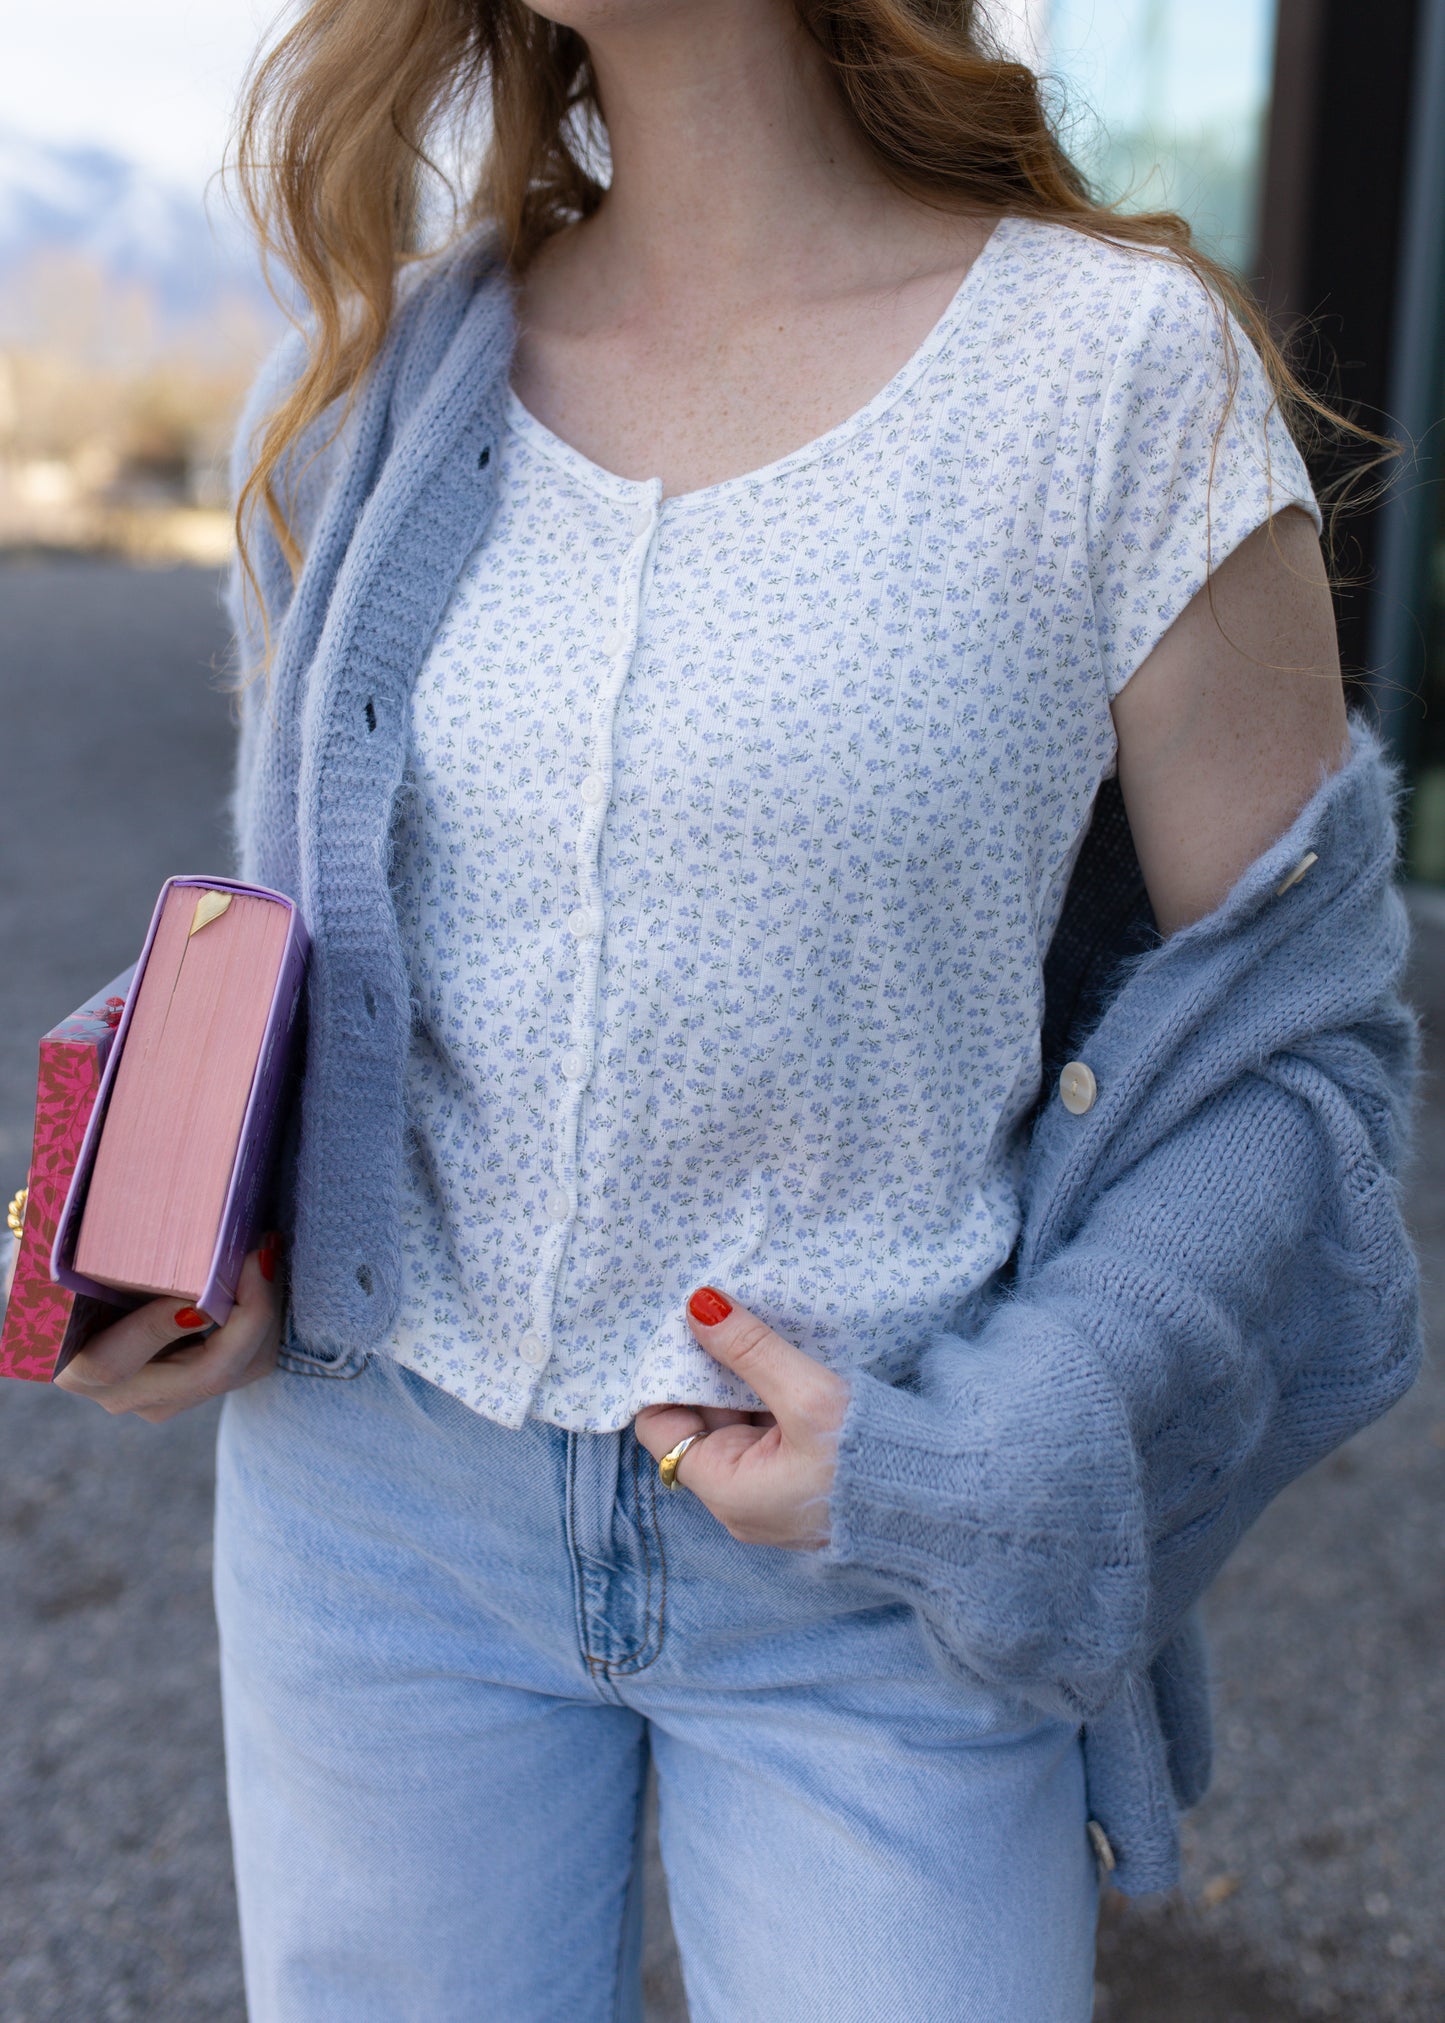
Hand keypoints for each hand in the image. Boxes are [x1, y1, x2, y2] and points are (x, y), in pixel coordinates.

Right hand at [54, 1236, 283, 1423]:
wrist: (93, 1293)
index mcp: (75, 1366)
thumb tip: (62, 1196)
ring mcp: (167, 1397)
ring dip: (265, 1310)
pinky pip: (253, 1360)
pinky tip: (264, 1267)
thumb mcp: (67, 1253)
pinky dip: (267, 1315)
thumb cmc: (79, 1263)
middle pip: (205, 1375)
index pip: (110, 1363)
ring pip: (241, 1369)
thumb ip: (66, 1237)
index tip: (192, 1294)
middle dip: (248, 1314)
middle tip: (258, 1253)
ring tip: (265, 1249)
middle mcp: (124, 1393)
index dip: (152, 1329)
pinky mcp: (202, 1386)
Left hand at [633, 1287, 849, 1549]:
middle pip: (695, 1423)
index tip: (683, 1329)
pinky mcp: (799, 1482)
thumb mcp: (807, 1395)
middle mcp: (738, 1499)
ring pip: (732, 1423)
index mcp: (726, 1490)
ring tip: (750, 1330)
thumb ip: (749, 1349)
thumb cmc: (872, 1457)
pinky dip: (766, 1397)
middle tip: (718, 1317)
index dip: (665, 1377)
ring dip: (739, 1381)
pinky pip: (765, 1432)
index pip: (659, 1427)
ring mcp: (770, 1493)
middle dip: (704, 1372)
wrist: (949, 1502)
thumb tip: (699, 1305)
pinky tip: (780, 1361)